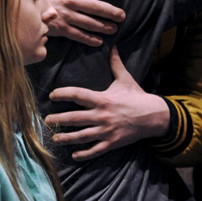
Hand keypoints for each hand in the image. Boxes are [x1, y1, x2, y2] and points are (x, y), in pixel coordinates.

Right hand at [41, 0, 125, 45]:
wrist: (24, 8)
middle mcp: (69, 0)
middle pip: (96, 6)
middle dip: (112, 12)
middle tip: (122, 16)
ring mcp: (65, 15)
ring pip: (90, 22)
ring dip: (104, 27)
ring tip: (114, 29)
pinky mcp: (61, 28)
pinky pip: (79, 35)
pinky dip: (91, 39)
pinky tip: (99, 41)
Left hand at [45, 47, 169, 160]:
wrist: (155, 116)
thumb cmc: (137, 96)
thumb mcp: (125, 78)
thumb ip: (115, 63)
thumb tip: (112, 45)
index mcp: (102, 99)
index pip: (78, 95)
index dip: (63, 94)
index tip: (52, 95)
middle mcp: (102, 115)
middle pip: (75, 118)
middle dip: (59, 120)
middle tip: (46, 120)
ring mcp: (107, 131)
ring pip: (82, 136)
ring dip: (66, 138)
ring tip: (54, 138)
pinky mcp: (112, 142)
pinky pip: (96, 150)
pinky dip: (84, 154)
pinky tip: (74, 155)